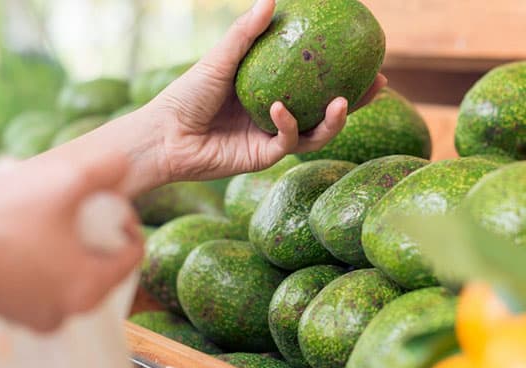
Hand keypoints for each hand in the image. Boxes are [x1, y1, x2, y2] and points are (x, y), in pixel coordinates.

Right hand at [0, 152, 143, 331]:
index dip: (126, 221)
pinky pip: (41, 278)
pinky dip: (39, 251)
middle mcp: (68, 313)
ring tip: (40, 206)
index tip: (107, 202)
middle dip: (92, 227)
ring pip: (69, 267)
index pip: (133, 255)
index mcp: (90, 289)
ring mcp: (36, 316)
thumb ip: (105, 170)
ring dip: (64, 236)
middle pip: (101, 262)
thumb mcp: (63, 181)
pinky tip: (18, 222)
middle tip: (71, 202)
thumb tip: (124, 164)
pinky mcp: (9, 312)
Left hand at [150, 0, 386, 180]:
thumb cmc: (187, 95)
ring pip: (315, 133)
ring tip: (345, 101)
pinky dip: (288, 124)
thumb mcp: (220, 58)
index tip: (363, 54)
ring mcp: (270, 138)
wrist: (165, 135)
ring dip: (334, 120)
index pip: (312, 82)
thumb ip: (245, 33)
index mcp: (269, 91)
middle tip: (378, 83)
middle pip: (324, 110)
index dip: (340, 70)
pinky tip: (280, 108)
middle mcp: (274, 115)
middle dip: (354, 101)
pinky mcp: (262, 157)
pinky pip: (286, 141)